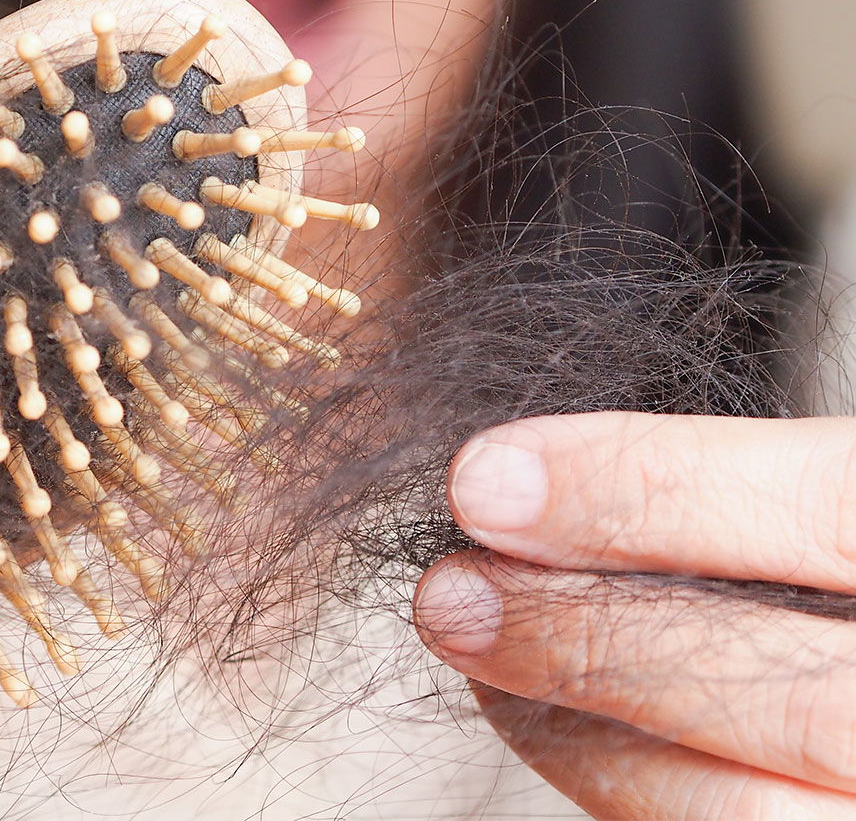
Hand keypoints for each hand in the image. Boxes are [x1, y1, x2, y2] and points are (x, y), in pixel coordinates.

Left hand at [412, 412, 855, 819]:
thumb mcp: (843, 493)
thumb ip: (747, 500)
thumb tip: (544, 493)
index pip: (819, 504)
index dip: (639, 488)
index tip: (486, 477)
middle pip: (773, 680)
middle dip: (585, 635)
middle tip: (449, 592)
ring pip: (750, 812)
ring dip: (585, 734)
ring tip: (482, 665)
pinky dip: (630, 795)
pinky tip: (568, 737)